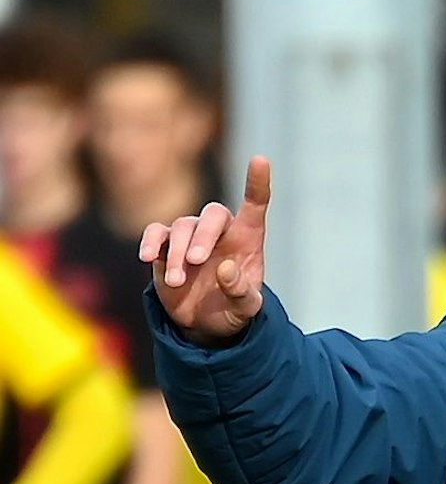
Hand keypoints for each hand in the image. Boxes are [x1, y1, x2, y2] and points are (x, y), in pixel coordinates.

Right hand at [140, 155, 270, 343]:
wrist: (203, 324)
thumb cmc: (231, 310)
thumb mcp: (245, 310)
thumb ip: (241, 293)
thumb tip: (226, 268)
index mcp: (247, 238)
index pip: (254, 204)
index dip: (257, 183)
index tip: (260, 160)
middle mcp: (219, 230)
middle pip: (212, 214)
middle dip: (203, 235)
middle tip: (197, 261)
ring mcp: (191, 234)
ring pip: (182, 227)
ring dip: (178, 255)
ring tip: (178, 283)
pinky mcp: (166, 244)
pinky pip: (156, 233)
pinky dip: (151, 243)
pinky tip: (147, 257)